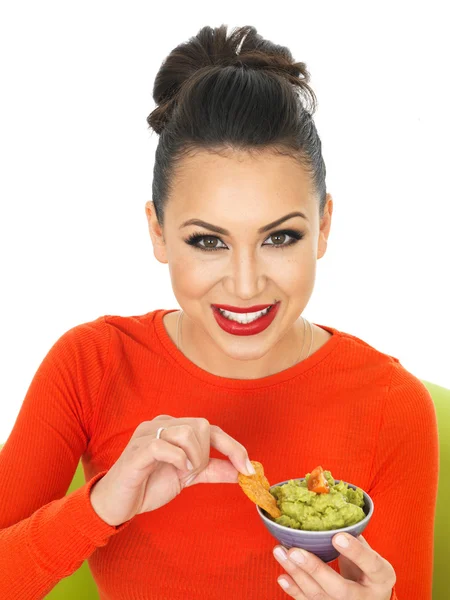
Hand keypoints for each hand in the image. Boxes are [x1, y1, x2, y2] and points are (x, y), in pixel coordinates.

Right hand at [89, 414, 253, 525]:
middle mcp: (161, 424)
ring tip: (182, 472)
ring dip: (193, 458)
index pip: (211, 428)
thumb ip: (212, 470)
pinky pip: (164, 445)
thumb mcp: (187, 477)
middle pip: (202, 426)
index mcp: (174, 427)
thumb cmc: (148, 485)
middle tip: (192, 472)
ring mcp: (148, 434)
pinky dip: (178, 459)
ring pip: (186, 432)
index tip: (249, 469)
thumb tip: (241, 471)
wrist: (118, 504)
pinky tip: (177, 470)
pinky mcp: (137, 450)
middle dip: (205, 455)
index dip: (233, 447)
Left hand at [273, 533, 395, 598]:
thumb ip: (353, 536)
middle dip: (315, 570)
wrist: (372, 598)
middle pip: (339, 588)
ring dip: (296, 574)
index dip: (355, 552)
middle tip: (295, 551)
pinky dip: (294, 590)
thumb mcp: (370, 554)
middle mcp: (365, 597)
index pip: (371, 564)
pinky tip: (283, 577)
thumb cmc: (369, 569)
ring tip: (280, 553)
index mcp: (381, 577)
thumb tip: (329, 505)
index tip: (338, 536)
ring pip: (319, 596)